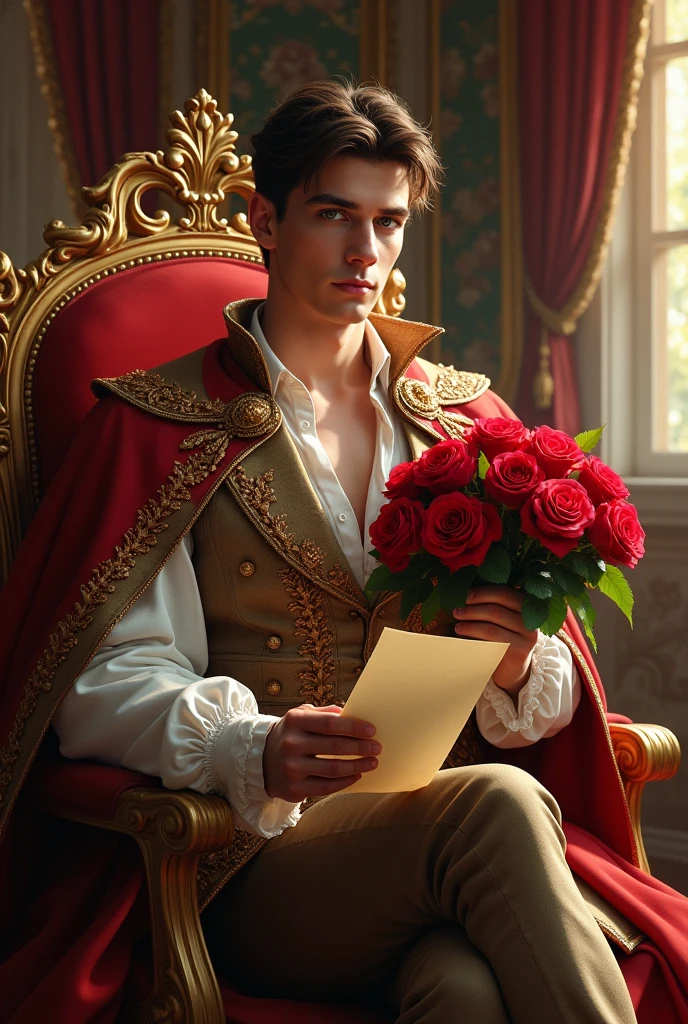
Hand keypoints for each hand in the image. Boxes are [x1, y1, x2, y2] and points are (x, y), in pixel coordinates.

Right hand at [262, 704, 380, 801]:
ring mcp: (292, 768)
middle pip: (334, 746)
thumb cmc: (290, 734)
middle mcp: (291, 744)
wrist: (262, 760)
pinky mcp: (294, 789)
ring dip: (357, 766)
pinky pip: (326, 787)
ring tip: (372, 762)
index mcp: (294, 721)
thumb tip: (351, 713)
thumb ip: (324, 714)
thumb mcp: (300, 717)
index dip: (353, 727)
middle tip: (377, 747)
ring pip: (333, 769)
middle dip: (360, 747)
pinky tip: (357, 775)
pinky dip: (345, 782)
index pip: (330, 723)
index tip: (371, 730)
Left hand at [452, 586, 537, 697]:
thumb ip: (493, 603)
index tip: (465, 595)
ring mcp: (528, 636)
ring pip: (492, 625)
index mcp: (527, 605)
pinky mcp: (520, 651)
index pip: (504, 592)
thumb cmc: (502, 638)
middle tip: (457, 610)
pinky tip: (461, 633)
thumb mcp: (502, 618)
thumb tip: (466, 591)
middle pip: (497, 607)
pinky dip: (473, 634)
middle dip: (473, 607)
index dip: (482, 592)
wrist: (512, 668)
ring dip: (470, 621)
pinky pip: (492, 640)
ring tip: (457, 622)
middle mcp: (530, 619)